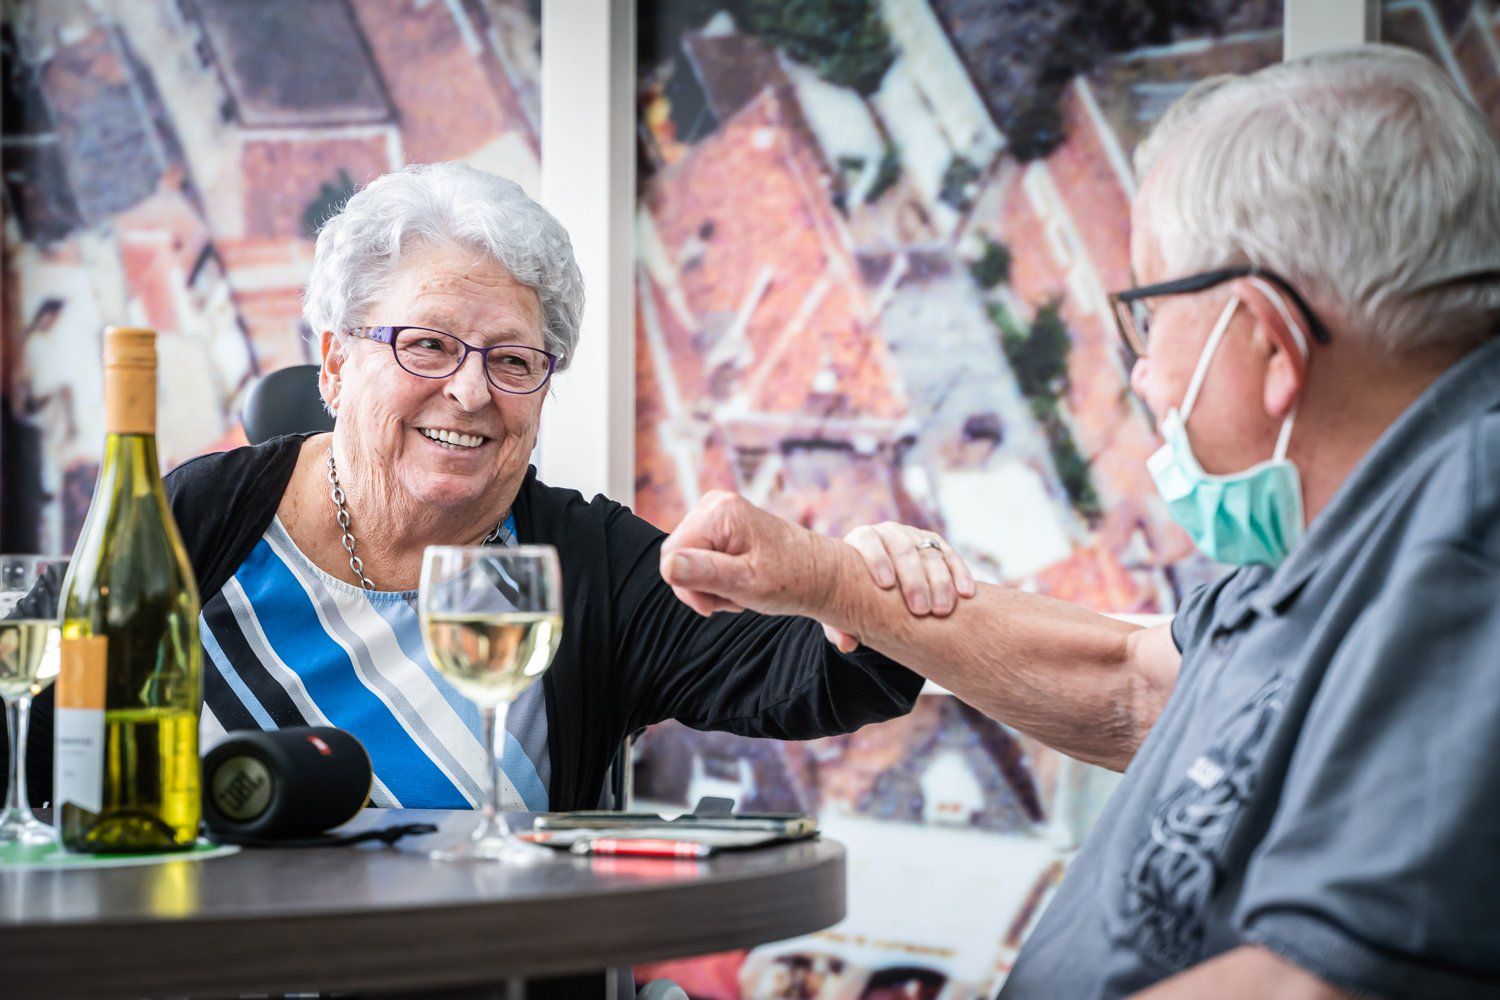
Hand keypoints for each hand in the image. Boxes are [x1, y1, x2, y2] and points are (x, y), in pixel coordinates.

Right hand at [660, 491, 834, 617]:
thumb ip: (704, 573)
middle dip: (699, 585)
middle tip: (734, 596)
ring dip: (709, 583)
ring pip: (686, 559)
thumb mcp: (745, 583)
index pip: (672, 555)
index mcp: (719, 513)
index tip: (717, 604)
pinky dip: (715, 576)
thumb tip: (668, 566)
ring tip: (741, 589)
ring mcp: (717, 512)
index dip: (688, 587)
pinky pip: (699, 555)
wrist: (819, 573)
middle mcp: (715, 504)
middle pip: (676, 556)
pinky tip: (739, 580)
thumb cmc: (790, 579)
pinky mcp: (721, 524)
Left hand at [823, 523, 973, 651]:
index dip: (876, 559)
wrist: (878, 582)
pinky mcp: (937, 545)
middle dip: (913, 579)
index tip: (885, 584)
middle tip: (919, 609)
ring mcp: (914, 536)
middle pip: (903, 548)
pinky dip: (960, 574)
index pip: (868, 541)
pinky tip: (966, 594)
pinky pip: (951, 556)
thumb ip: (838, 626)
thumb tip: (847, 644)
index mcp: (861, 540)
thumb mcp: (844, 610)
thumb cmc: (857, 597)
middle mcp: (888, 533)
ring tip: (943, 610)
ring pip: (930, 553)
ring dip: (939, 581)